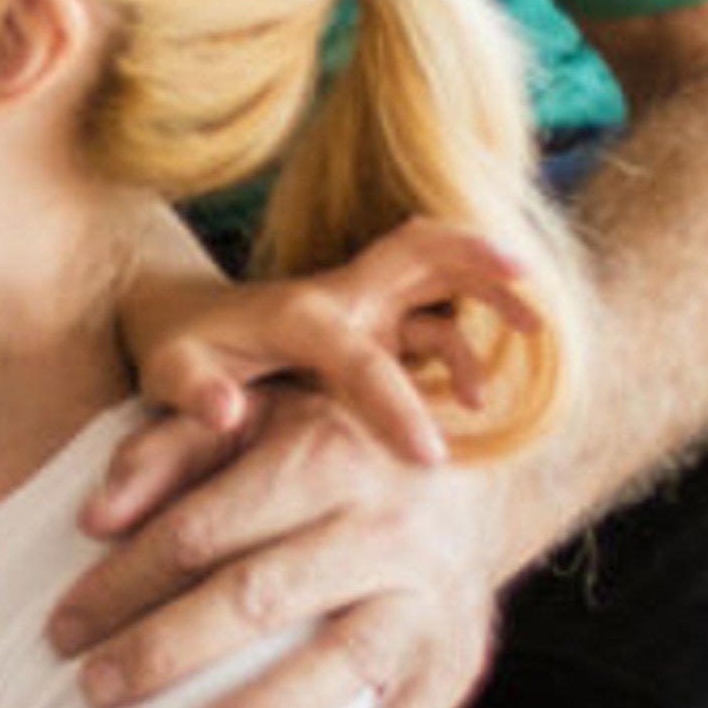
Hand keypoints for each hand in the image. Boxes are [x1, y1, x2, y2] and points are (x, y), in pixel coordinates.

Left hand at [53, 394, 510, 707]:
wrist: (478, 475)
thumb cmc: (334, 452)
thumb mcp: (259, 418)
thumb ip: (170, 449)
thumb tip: (93, 517)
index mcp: (323, 459)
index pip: (202, 531)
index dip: (123, 581)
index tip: (63, 628)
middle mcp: (382, 528)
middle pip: (260, 595)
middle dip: (169, 647)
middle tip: (96, 689)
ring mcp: (426, 601)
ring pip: (339, 663)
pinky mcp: (457, 663)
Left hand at [121, 220, 543, 478]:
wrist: (179, 318)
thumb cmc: (177, 350)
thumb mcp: (171, 373)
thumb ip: (194, 391)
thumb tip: (225, 413)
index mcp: (301, 314)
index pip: (360, 358)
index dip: (394, 405)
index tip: (430, 457)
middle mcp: (341, 294)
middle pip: (418, 251)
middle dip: (473, 259)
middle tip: (530, 280)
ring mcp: (361, 301)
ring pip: (436, 272)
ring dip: (485, 288)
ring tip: (536, 328)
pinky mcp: (373, 318)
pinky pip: (431, 313)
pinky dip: (464, 336)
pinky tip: (478, 391)